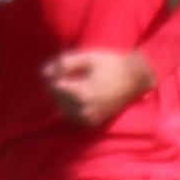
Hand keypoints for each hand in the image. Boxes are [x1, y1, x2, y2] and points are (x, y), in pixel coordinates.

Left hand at [39, 46, 154, 128]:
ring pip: (63, 109)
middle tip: (73, 73)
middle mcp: (84, 110)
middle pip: (57, 99)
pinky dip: (71, 107)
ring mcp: (89, 118)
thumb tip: (44, 72)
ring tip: (77, 83)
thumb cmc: (112, 64)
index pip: (54, 86)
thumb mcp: (88, 58)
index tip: (69, 66)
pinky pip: (73, 117)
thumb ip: (65, 63)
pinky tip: (79, 95)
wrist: (136, 78)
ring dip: (64, 97)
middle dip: (60, 86)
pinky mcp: (93, 121)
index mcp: (82, 94)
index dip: (57, 74)